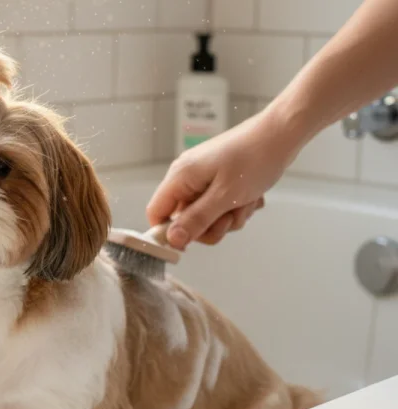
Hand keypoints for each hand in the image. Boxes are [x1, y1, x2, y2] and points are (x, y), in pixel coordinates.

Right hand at [147, 111, 301, 249]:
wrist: (283, 133)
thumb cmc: (255, 158)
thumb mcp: (225, 196)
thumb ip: (197, 220)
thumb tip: (172, 240)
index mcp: (181, 176)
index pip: (156, 213)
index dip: (168, 232)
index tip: (191, 243)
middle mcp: (187, 176)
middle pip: (184, 219)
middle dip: (210, 225)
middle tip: (230, 217)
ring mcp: (204, 177)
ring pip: (206, 215)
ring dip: (228, 217)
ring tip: (245, 202)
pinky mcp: (219, 179)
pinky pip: (220, 205)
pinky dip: (236, 207)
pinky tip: (251, 196)